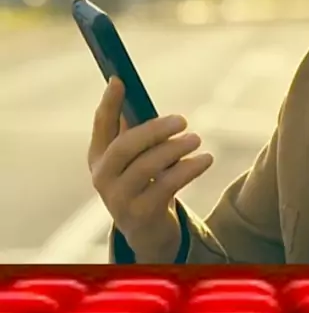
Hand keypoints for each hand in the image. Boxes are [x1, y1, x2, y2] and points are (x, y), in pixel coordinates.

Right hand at [88, 77, 212, 261]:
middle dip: (154, 130)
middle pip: (125, 147)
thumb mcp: (135, 157)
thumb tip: (135, 89)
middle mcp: (103, 178)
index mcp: (99, 157)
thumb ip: (135, 129)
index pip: (101, 125)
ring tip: (197, 139)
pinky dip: (188, 169)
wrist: (148, 232)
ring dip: (175, 149)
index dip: (108, 102)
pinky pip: (167, 186)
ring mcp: (119, 199)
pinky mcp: (142, 214)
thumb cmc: (144, 183)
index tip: (119, 80)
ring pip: (146, 167)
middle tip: (182, 120)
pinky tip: (205, 159)